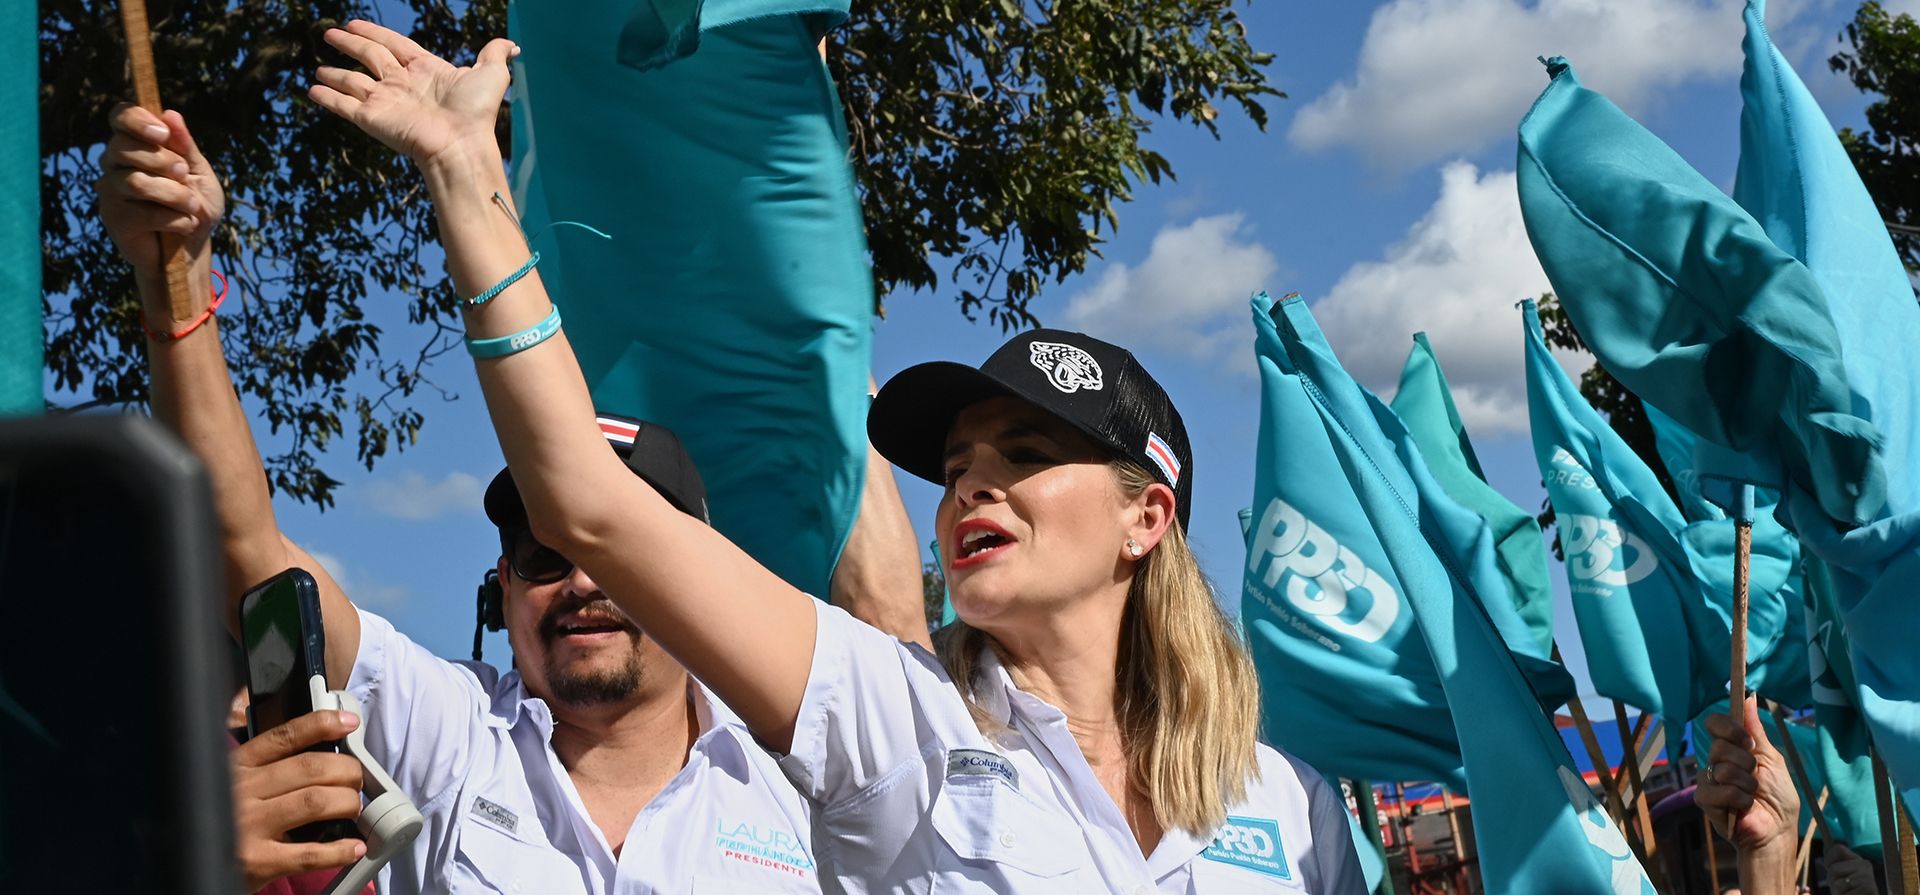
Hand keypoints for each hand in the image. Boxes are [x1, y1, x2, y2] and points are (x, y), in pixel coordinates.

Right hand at [95, 105, 222, 289]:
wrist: (192, 249)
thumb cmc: (195, 206)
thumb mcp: (199, 174)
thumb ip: (185, 147)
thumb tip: (170, 114)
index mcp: (136, 145)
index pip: (120, 117)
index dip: (136, 120)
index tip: (163, 133)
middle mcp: (115, 164)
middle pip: (123, 147)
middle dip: (163, 160)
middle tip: (184, 174)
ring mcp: (110, 191)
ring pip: (135, 182)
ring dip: (174, 194)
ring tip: (193, 206)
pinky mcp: (113, 218)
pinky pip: (142, 213)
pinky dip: (174, 219)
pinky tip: (185, 225)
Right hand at [231, 710, 367, 892]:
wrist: (192, 863)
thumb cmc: (223, 822)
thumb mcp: (233, 784)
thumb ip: (268, 767)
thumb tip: (324, 752)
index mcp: (237, 767)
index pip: (284, 736)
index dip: (321, 724)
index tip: (347, 723)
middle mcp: (240, 792)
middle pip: (310, 767)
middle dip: (347, 771)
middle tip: (357, 781)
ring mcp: (247, 827)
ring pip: (315, 801)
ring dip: (347, 803)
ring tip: (353, 809)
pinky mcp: (256, 862)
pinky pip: (310, 853)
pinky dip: (340, 849)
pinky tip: (352, 847)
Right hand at [308, 20, 514, 169]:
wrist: (461, 144)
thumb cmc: (476, 112)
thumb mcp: (491, 74)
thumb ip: (494, 54)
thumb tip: (512, 44)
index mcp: (424, 70)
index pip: (393, 45)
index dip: (374, 33)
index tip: (354, 23)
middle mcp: (402, 84)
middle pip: (369, 56)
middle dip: (349, 44)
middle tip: (329, 33)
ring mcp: (385, 101)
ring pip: (352, 81)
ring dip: (334, 74)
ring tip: (318, 68)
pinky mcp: (371, 118)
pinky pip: (344, 104)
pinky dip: (327, 97)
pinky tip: (312, 90)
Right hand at [1695, 696, 1799, 853]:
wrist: (1778, 830)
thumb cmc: (1778, 796)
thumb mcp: (1771, 759)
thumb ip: (1756, 731)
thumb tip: (1749, 697)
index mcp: (1731, 748)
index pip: (1715, 724)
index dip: (1727, 727)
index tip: (1747, 740)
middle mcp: (1715, 761)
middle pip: (1718, 746)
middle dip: (1745, 761)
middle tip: (1755, 775)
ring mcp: (1708, 781)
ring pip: (1721, 769)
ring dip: (1746, 784)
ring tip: (1753, 796)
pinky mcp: (1705, 801)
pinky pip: (1719, 790)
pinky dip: (1740, 799)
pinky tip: (1744, 807)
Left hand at [1826, 844, 1879, 894]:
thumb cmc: (1851, 893)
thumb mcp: (1843, 878)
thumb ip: (1835, 865)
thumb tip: (1825, 835)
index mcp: (1859, 861)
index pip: (1838, 849)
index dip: (1828, 860)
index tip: (1831, 870)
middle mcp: (1865, 865)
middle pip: (1833, 869)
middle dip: (1832, 882)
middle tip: (1844, 890)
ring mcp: (1868, 877)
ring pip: (1836, 884)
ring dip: (1838, 893)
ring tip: (1849, 894)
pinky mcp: (1869, 889)